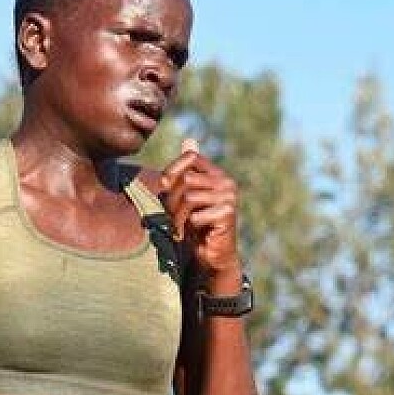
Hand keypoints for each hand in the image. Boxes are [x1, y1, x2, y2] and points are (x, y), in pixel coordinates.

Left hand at [161, 139, 241, 279]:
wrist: (211, 255)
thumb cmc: (195, 225)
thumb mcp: (185, 195)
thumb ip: (186, 172)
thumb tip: (189, 139)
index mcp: (216, 174)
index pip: (191, 157)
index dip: (173, 169)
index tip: (164, 186)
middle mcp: (226, 182)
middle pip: (186, 179)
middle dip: (172, 199)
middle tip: (171, 216)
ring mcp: (229, 198)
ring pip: (189, 198)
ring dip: (177, 216)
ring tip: (178, 226)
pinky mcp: (228, 214)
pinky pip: (196, 216)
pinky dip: (189, 227)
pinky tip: (193, 233)